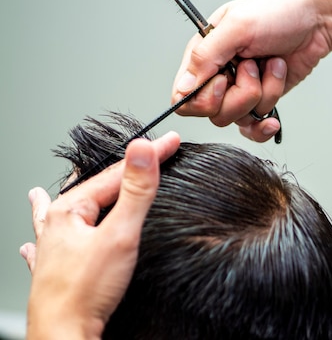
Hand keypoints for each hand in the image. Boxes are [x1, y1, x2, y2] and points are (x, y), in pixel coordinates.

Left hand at [21, 132, 179, 339]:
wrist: (63, 337)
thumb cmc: (85, 292)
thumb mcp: (120, 235)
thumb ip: (136, 191)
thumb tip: (142, 150)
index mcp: (69, 211)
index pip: (117, 172)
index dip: (149, 155)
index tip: (171, 142)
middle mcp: (56, 226)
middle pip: (92, 189)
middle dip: (116, 173)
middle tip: (136, 158)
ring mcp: (53, 249)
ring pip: (62, 216)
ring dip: (66, 202)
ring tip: (43, 192)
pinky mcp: (55, 272)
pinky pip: (45, 247)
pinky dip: (42, 239)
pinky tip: (29, 246)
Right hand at [172, 0, 331, 141]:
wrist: (317, 21)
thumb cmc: (279, 13)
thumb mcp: (238, 26)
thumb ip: (206, 56)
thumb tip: (183, 89)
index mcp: (204, 53)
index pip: (184, 95)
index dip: (204, 96)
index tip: (225, 79)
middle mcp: (219, 73)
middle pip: (212, 111)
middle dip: (241, 94)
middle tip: (254, 66)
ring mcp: (240, 89)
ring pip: (236, 118)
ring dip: (262, 95)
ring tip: (272, 66)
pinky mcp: (261, 99)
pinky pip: (252, 127)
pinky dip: (263, 125)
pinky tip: (272, 120)